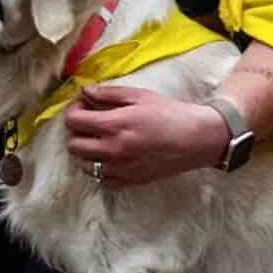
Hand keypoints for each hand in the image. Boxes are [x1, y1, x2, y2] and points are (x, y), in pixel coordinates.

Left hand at [62, 84, 227, 186]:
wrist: (198, 139)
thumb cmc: (170, 113)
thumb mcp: (139, 96)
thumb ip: (108, 94)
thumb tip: (85, 92)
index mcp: (114, 125)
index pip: (73, 121)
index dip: (73, 110)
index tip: (83, 106)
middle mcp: (113, 149)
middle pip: (73, 145)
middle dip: (76, 132)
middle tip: (89, 123)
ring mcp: (121, 168)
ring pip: (84, 165)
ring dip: (86, 152)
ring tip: (99, 141)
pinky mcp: (130, 181)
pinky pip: (102, 180)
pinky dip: (100, 169)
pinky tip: (110, 157)